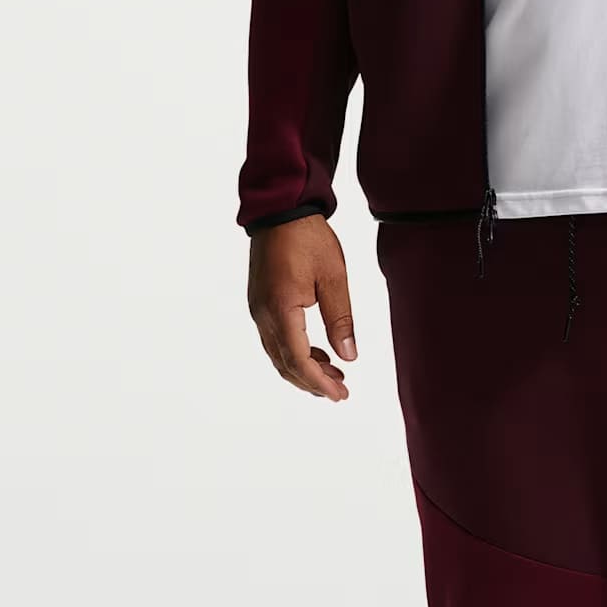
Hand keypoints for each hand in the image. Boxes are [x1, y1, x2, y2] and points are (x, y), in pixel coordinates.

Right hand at [247, 214, 356, 400]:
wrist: (280, 211)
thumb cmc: (308, 238)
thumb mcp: (334, 277)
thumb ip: (340, 319)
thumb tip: (348, 356)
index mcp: (281, 310)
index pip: (298, 361)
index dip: (319, 382)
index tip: (339, 395)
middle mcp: (263, 315)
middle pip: (284, 364)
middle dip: (312, 382)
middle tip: (340, 391)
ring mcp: (258, 310)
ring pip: (277, 354)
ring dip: (303, 369)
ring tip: (333, 375)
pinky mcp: (260, 303)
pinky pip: (274, 339)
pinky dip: (294, 352)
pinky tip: (316, 352)